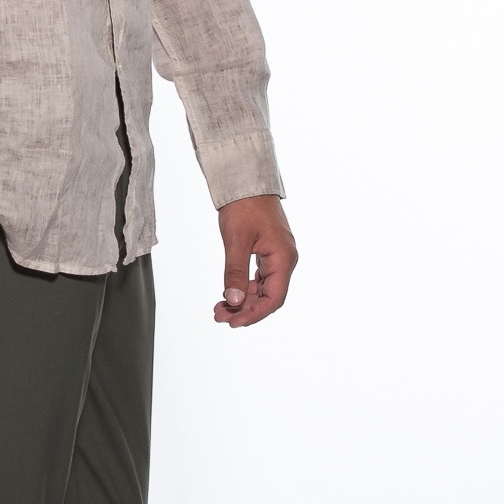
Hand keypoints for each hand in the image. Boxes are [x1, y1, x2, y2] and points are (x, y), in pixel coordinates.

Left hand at [214, 196, 297, 328]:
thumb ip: (234, 273)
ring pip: (261, 289)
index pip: (273, 298)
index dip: (254, 314)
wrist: (245, 181)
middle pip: (267, 297)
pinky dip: (242, 288)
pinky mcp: (267, 253)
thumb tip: (232, 301)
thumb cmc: (244, 206)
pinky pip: (257, 278)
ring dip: (242, 301)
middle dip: (244, 309)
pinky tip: (227, 295)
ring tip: (219, 309)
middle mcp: (284, 260)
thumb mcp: (236, 241)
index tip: (233, 322)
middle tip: (219, 317)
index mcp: (283, 259)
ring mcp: (276, 257)